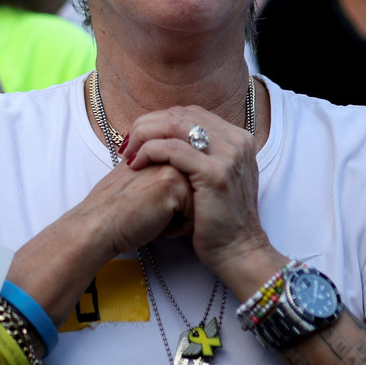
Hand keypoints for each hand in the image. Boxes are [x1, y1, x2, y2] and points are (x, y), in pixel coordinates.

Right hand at [74, 159, 195, 257]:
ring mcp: (172, 166)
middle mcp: (169, 155)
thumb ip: (158, 173)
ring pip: (198, 202)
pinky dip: (178, 227)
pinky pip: (195, 213)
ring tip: (152, 218)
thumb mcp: (139, 181)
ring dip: (179, 218)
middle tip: (149, 212)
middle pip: (196, 191)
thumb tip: (186, 185)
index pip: (188, 182)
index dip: (172, 203)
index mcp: (160, 152)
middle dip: (179, 209)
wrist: (97, 225)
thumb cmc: (115, 211)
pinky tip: (155, 225)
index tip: (148, 207)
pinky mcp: (175, 184)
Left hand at [122, 104, 278, 286]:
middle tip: (127, 143)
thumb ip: (203, 156)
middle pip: (181, 115)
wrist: (238, 251)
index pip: (191, 114)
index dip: (160, 121)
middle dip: (148, 125)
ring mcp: (229, 155)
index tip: (139, 138)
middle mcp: (237, 141)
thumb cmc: (220, 220)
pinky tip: (136, 163)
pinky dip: (150, 151)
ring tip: (128, 152)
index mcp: (238, 138)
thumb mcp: (218, 179)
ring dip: (145, 135)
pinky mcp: (215, 173)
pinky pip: (173, 150)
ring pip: (175, 126)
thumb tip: (170, 140)